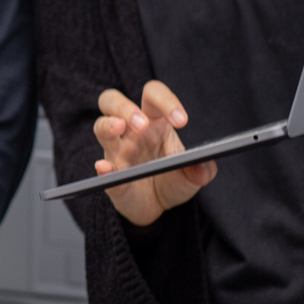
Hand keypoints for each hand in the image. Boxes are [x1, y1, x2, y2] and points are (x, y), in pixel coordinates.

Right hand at [91, 82, 216, 226]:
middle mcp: (130, 131)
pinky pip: (103, 169)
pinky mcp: (110, 176)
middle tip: (142, 123)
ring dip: (108, 125)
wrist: (159, 208)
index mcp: (154, 121)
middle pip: (114, 101)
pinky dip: (103, 168)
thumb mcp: (194, 175)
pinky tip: (106, 168)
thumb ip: (203, 170)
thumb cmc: (173, 179)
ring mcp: (116, 151)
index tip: (182, 121)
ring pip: (100, 126)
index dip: (166, 101)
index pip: (153, 96)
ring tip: (119, 128)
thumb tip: (201, 169)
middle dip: (125, 107)